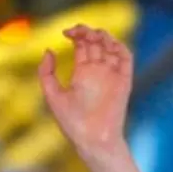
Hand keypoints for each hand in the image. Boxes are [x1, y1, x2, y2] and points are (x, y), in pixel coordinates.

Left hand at [39, 25, 132, 160]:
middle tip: (77, 31)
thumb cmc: (72, 123)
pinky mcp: (124, 80)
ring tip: (91, 35)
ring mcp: (112, 74)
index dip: (76, 34)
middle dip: (88, 32)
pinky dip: (119, 47)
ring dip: (103, 36)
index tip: (65, 32)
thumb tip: (48, 50)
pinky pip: (125, 58)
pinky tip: (107, 43)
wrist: (92, 139)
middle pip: (96, 42)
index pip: (82, 46)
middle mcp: (98, 71)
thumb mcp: (53, 96)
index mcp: (82, 74)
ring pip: (111, 46)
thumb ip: (46, 74)